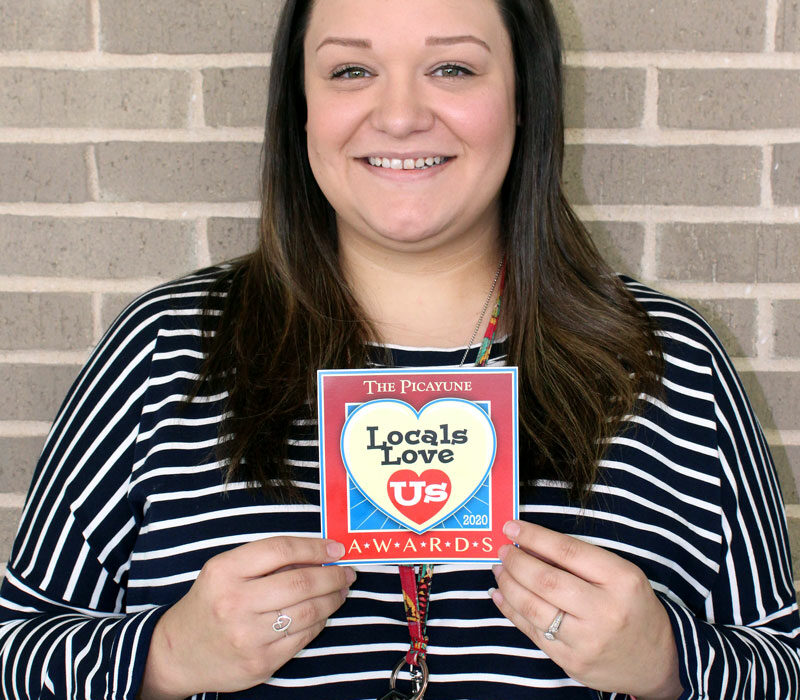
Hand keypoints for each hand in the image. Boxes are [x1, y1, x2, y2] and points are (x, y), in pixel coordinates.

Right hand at [140, 537, 353, 698]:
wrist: (177, 653)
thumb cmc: (210, 602)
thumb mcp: (225, 570)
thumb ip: (266, 560)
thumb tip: (318, 553)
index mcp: (225, 571)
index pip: (280, 550)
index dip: (315, 546)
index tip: (337, 547)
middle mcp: (235, 603)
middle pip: (300, 582)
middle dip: (332, 575)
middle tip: (347, 572)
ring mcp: (248, 636)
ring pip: (307, 611)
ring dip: (332, 598)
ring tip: (340, 591)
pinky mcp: (260, 663)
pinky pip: (302, 638)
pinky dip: (319, 622)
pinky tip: (322, 613)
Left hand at [490, 520, 682, 699]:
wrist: (658, 662)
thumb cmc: (634, 608)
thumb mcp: (621, 574)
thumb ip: (580, 560)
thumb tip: (531, 543)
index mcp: (621, 580)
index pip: (568, 552)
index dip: (534, 536)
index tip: (512, 527)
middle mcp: (605, 611)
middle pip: (546, 580)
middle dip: (517, 562)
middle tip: (503, 551)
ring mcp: (587, 641)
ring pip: (533, 608)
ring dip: (509, 585)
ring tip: (500, 570)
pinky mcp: (572, 662)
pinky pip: (533, 632)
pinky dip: (511, 610)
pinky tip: (500, 595)